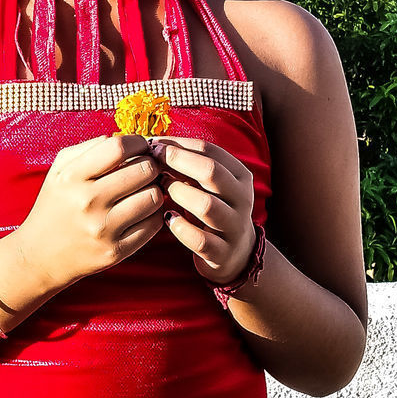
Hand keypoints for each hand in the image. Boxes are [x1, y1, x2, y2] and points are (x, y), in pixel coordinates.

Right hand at [16, 133, 163, 293]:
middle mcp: (87, 202)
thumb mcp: (60, 170)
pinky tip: (141, 212)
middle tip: (146, 169)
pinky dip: (153, 215)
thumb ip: (88, 147)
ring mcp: (102, 229)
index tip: (141, 147)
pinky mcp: (115, 252)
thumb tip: (123, 139)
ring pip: (153, 197)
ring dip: (154, 190)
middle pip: (143, 170)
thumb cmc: (55, 205)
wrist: (39, 256)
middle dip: (150, 166)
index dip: (137, 142)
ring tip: (144, 191)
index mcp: (72, 177)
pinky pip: (153, 225)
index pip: (118, 147)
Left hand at [150, 136, 256, 284]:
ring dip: (178, 192)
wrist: (236, 254)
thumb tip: (154, 143)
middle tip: (154, 160)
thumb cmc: (213, 207)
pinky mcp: (222, 253)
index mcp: (240, 176)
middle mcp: (242, 199)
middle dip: (178, 162)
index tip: (154, 144)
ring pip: (206, 205)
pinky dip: (180, 227)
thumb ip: (188, 165)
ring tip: (161, 187)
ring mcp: (234, 227)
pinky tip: (167, 217)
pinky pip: (200, 239)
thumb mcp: (209, 184)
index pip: (210, 151)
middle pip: (211, 172)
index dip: (179, 144)